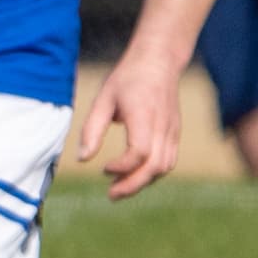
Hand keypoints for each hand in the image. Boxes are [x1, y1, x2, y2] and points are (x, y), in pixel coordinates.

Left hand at [71, 47, 185, 201]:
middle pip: (156, 166)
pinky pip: (168, 160)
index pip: (140, 151)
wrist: (158, 62)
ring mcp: (173, 130)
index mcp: (144, 115)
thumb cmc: (127, 80)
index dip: (122, 167)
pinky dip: (152, 173)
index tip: (103, 169)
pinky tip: (133, 175)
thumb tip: (82, 159)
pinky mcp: (175, 133)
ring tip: (119, 188)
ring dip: (143, 182)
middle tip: (110, 195)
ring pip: (165, 167)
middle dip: (133, 185)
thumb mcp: (103, 100)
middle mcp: (163, 125)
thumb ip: (92, 129)